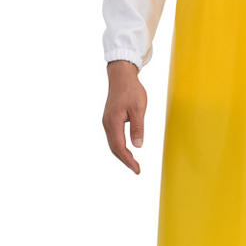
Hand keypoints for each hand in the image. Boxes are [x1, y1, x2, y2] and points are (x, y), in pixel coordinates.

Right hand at [103, 60, 145, 174]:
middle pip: (114, 148)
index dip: (128, 160)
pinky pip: (113, 137)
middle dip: (125, 160)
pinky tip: (128, 149)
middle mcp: (107, 124)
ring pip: (113, 143)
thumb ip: (138, 127)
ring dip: (122, 154)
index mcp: (113, 122)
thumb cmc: (131, 90)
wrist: (121, 76)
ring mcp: (107, 121)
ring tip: (133, 162)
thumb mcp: (138, 108)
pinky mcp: (110, 119)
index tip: (137, 169)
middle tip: (137, 169)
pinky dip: (120, 146)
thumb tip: (138, 145)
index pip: (119, 147)